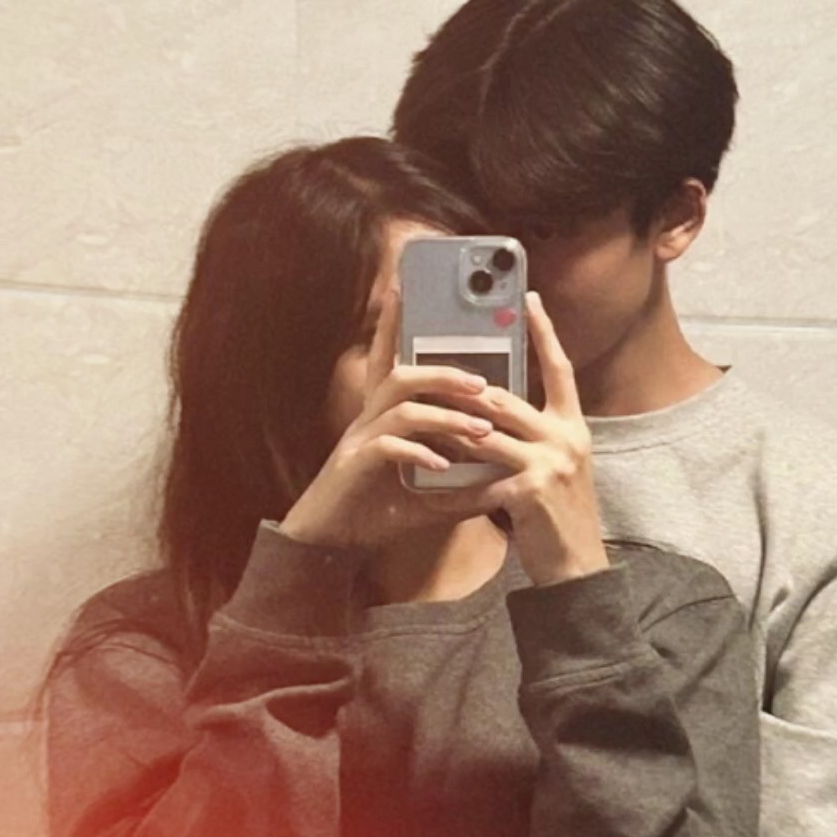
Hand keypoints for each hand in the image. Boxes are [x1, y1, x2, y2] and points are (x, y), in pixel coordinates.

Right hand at [281, 284, 495, 549]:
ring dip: (445, 414)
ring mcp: (358, 440)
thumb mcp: (429, 498)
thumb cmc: (376, 514)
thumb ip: (464, 487)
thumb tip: (505, 485)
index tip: (407, 289)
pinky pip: (387, 445)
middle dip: (446, 373)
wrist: (330, 547)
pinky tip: (442, 467)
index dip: (394, 324)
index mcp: (383, 417)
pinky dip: (418, 452)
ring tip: (480, 429)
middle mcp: (368, 419)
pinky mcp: (353, 464)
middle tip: (486, 385)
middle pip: (403, 374)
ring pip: (401, 406)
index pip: (391, 360)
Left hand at [421, 294, 608, 586]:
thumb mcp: (556, 466)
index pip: (561, 369)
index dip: (545, 333)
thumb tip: (491, 409)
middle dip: (463, 393)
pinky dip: (449, 491)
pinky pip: (478, 484)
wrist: (577, 568)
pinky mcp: (531, 492)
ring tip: (415, 428)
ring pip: (485, 435)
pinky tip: (425, 494)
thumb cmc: (558, 516)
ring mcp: (550, 463)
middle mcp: (567, 437)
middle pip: (506, 399)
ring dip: (447, 436)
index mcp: (573, 425)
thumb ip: (532, 436)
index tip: (529, 298)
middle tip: (426, 377)